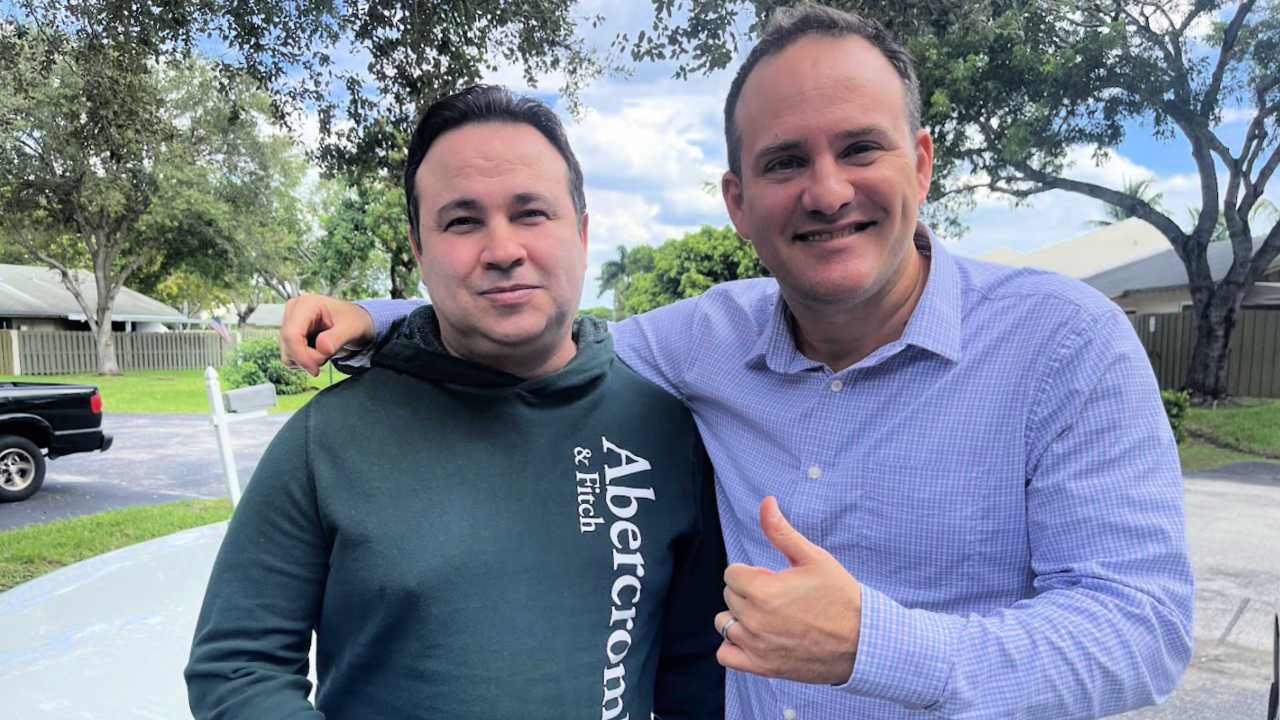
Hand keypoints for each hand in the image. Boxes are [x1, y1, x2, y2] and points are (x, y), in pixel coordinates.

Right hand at [278, 294, 375, 375]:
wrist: (354, 323)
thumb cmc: (354, 320)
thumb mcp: (352, 328)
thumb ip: (337, 337)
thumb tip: (322, 348)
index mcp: (306, 304)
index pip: (291, 334)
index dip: (301, 355)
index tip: (315, 369)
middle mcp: (293, 311)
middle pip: (288, 346)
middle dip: (308, 359)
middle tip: (329, 355)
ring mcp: (289, 324)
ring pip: (288, 355)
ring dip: (308, 361)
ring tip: (327, 350)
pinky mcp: (289, 337)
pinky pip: (290, 358)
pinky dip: (305, 361)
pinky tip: (319, 352)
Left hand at [714, 496, 861, 683]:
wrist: (863, 641)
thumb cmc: (840, 596)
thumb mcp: (813, 558)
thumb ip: (781, 531)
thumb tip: (766, 502)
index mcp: (762, 590)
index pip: (732, 573)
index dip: (752, 572)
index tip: (773, 578)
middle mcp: (754, 619)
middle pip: (729, 596)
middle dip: (748, 592)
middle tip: (777, 597)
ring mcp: (756, 646)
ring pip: (724, 624)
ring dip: (740, 617)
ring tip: (766, 616)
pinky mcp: (762, 667)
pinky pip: (726, 655)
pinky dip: (734, 646)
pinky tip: (755, 638)